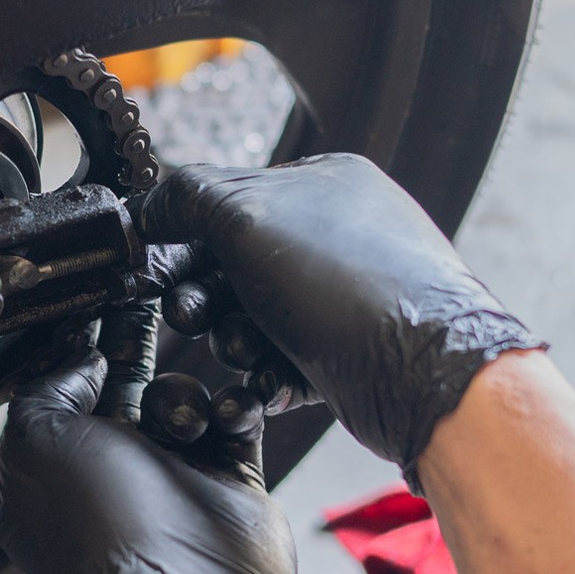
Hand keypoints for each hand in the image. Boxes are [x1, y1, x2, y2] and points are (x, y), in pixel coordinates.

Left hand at [0, 307, 318, 573]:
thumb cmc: (106, 522)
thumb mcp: (39, 443)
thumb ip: (47, 385)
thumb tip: (83, 357)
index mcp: (53, 471)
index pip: (62, 393)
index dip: (81, 347)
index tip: (104, 302)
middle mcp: (111, 474)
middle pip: (124, 389)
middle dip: (138, 349)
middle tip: (158, 302)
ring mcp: (173, 477)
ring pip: (181, 399)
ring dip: (184, 396)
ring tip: (187, 423)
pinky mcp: (230, 479)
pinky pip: (236, 418)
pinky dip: (236, 408)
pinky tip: (232, 414)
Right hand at [136, 155, 542, 487]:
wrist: (424, 373)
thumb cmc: (350, 283)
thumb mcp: (248, 217)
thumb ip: (188, 199)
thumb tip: (150, 207)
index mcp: (326, 183)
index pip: (233, 198)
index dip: (186, 234)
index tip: (151, 265)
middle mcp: (341, 237)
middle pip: (241, 265)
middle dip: (207, 294)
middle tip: (188, 313)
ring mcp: (348, 299)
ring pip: (259, 320)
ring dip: (235, 338)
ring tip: (241, 348)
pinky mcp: (350, 358)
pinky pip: (285, 365)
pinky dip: (264, 379)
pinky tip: (257, 389)